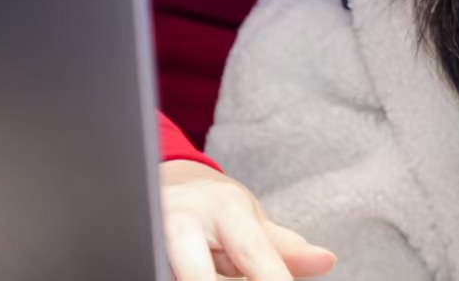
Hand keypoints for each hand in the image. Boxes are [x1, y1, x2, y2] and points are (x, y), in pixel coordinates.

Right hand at [162, 159, 336, 279]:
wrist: (165, 187)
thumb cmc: (216, 211)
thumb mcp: (251, 222)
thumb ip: (285, 248)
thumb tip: (327, 261)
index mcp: (222, 206)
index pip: (253, 254)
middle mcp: (181, 216)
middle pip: (197, 273)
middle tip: (240, 279)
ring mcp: (148, 233)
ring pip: (169, 270)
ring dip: (191, 275)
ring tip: (214, 271)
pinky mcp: (131, 244)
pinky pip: (150, 266)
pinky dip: (168, 274)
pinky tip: (188, 273)